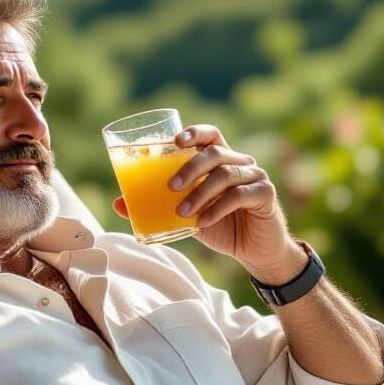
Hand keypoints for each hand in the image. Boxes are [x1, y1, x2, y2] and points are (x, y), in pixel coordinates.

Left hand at [112, 123, 305, 281]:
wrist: (254, 252)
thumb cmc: (219, 226)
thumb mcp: (185, 216)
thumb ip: (158, 206)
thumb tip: (118, 202)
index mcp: (221, 160)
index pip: (210, 135)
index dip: (194, 133)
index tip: (174, 141)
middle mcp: (240, 162)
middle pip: (215, 152)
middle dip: (190, 167)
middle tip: (170, 186)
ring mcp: (256, 176)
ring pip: (227, 174)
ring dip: (201, 193)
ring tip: (183, 212)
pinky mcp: (266, 194)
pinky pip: (241, 195)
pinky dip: (219, 208)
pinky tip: (204, 222)